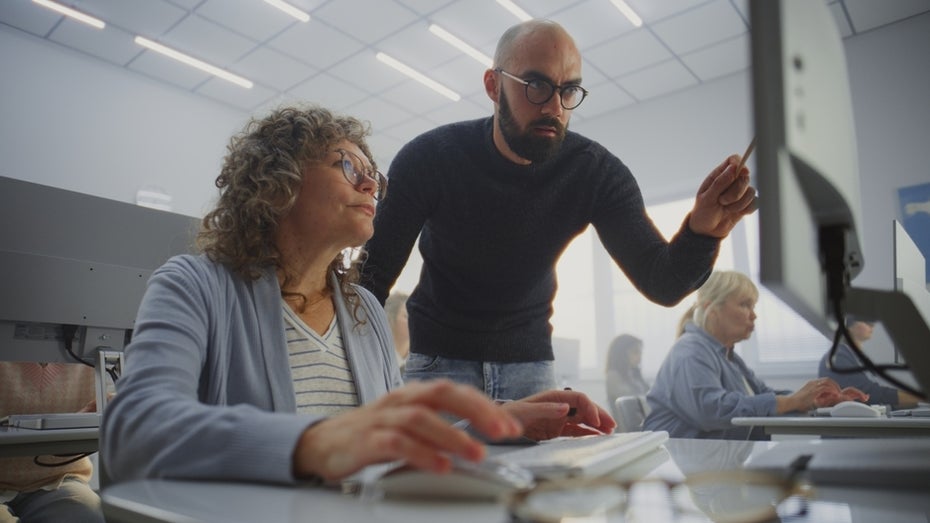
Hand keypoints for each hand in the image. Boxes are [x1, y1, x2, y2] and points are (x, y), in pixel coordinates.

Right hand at [292, 380, 521, 481]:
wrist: (321, 443)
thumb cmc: (372, 434)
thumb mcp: (409, 426)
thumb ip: (441, 429)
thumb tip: (481, 441)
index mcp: (414, 395)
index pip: (455, 391)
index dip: (485, 406)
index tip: (511, 425)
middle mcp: (400, 401)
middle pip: (442, 394)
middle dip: (476, 411)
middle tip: (502, 432)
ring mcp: (382, 419)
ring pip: (421, 418)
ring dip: (453, 435)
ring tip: (476, 454)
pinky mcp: (366, 441)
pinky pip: (396, 443)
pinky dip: (421, 453)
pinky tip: (440, 466)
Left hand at [502, 389, 615, 440]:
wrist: (499, 425)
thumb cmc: (510, 414)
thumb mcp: (525, 411)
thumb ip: (546, 410)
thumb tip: (566, 408)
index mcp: (554, 397)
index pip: (578, 398)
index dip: (590, 408)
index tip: (595, 421)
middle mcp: (559, 405)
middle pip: (585, 407)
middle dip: (599, 415)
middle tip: (612, 426)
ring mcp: (559, 417)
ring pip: (583, 419)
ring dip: (597, 424)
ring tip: (610, 431)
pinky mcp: (557, 429)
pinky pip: (576, 430)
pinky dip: (587, 433)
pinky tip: (596, 436)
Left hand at [688, 155, 756, 237]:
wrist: (707, 231)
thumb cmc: (703, 212)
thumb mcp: (707, 198)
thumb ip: (720, 182)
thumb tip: (733, 167)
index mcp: (719, 175)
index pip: (734, 160)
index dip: (740, 164)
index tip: (741, 172)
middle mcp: (731, 181)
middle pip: (745, 177)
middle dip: (735, 192)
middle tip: (722, 201)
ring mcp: (740, 192)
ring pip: (751, 191)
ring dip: (738, 203)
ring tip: (726, 209)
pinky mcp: (747, 203)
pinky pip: (755, 203)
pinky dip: (745, 209)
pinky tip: (734, 213)